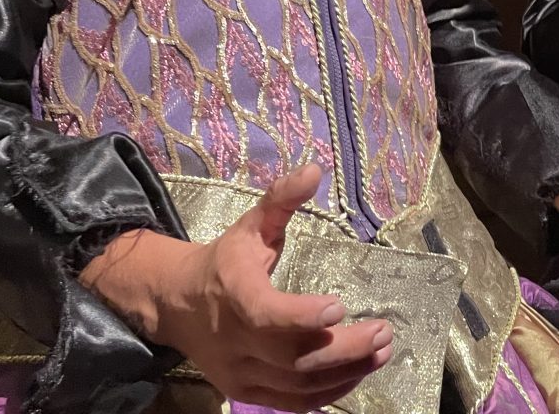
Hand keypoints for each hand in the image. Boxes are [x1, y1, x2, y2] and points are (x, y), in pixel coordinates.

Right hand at [81, 165, 390, 409]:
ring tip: (381, 351)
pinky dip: (328, 392)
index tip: (339, 306)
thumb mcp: (251, 224)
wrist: (176, 304)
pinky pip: (291, 401)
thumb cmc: (225, 261)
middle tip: (382, 331)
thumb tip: (315, 169)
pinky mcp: (246, 392)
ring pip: (296, 385)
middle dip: (343, 348)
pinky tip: (358, 372)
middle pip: (292, 357)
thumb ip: (282, 199)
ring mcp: (239, 372)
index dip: (301, 317)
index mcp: (233, 293)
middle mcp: (234, 340)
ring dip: (345, 372)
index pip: (265, 315)